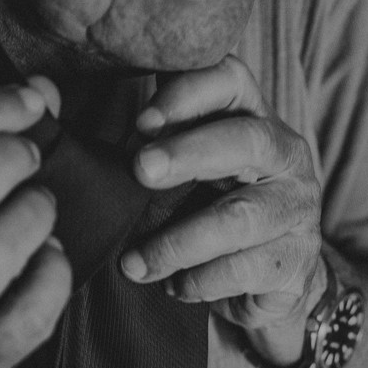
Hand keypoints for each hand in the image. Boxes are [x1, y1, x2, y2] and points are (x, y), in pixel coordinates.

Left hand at [120, 56, 323, 360]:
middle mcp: (284, 155)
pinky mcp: (298, 259)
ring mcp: (296, 208)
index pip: (232, 82)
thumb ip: (149, 146)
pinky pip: (244, 269)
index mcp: (252, 118)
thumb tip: (69, 119)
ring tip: (134, 263)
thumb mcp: (184, 172)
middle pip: (246, 140)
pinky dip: (200, 281)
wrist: (271, 281)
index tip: (142, 121)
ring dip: (177, 241)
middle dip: (188, 153)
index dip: (189, 93)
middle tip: (140, 169)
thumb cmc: (212, 211)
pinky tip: (175, 286)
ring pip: (240, 218)